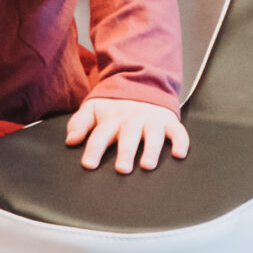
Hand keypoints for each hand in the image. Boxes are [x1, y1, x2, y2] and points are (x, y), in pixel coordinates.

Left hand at [66, 97, 188, 173]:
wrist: (142, 83)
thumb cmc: (114, 106)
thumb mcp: (93, 109)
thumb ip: (79, 123)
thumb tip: (70, 141)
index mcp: (112, 120)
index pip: (100, 134)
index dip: (94, 149)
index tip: (88, 165)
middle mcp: (132, 120)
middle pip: (128, 137)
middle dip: (125, 152)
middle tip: (122, 169)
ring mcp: (152, 120)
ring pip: (153, 135)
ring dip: (151, 150)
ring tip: (147, 166)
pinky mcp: (169, 121)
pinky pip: (178, 131)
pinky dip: (181, 142)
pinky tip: (179, 155)